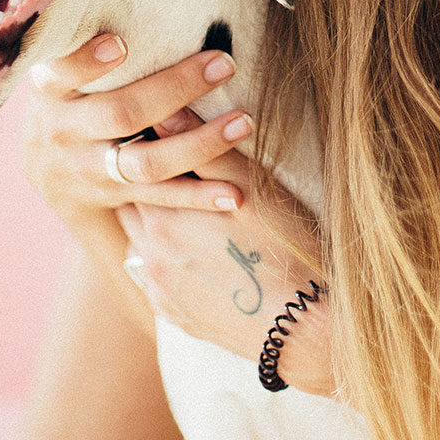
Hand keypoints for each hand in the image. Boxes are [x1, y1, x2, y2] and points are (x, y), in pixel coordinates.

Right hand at [23, 35, 251, 257]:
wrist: (52, 177)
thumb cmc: (73, 98)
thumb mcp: (62, 71)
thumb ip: (86, 45)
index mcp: (51, 91)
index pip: (62, 74)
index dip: (87, 61)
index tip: (120, 43)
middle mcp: (66, 132)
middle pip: (122, 113)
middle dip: (175, 88)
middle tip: (224, 64)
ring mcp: (90, 170)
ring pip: (147, 162)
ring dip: (199, 144)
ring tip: (244, 123)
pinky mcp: (116, 198)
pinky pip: (163, 199)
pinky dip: (201, 196)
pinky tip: (237, 193)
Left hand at [117, 156, 335, 396]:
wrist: (307, 327)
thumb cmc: (289, 247)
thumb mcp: (255, 188)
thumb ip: (208, 150)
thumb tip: (166, 112)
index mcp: (164, 217)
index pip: (140, 167)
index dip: (158, 148)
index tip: (175, 137)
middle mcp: (151, 255)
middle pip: (132, 205)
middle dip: (151, 187)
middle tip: (181, 172)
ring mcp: (161, 291)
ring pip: (141, 243)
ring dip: (157, 226)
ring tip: (189, 214)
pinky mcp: (176, 318)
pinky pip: (154, 281)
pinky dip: (166, 262)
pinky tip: (193, 255)